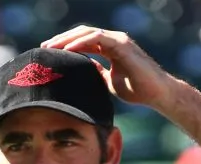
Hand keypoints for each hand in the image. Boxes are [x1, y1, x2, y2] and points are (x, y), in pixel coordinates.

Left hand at [41, 26, 174, 109]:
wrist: (156, 93)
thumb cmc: (137, 89)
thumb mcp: (109, 81)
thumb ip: (97, 73)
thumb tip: (83, 71)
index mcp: (110, 48)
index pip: (84, 41)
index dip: (66, 45)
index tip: (49, 53)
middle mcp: (113, 40)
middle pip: (82, 34)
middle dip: (62, 40)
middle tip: (44, 48)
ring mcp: (118, 40)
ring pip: (87, 33)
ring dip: (67, 39)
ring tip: (51, 47)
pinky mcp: (122, 44)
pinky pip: (98, 38)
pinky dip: (81, 43)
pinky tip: (68, 50)